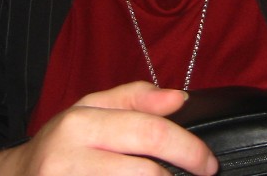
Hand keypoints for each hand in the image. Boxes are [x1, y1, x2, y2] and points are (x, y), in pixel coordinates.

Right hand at [0, 82, 217, 175]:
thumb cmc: (58, 145)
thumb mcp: (88, 111)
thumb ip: (133, 100)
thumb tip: (178, 98)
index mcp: (81, 122)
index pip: (149, 132)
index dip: (188, 149)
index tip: (208, 162)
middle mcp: (69, 157)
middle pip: (146, 172)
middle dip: (182, 174)